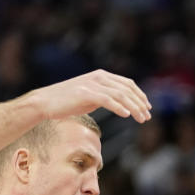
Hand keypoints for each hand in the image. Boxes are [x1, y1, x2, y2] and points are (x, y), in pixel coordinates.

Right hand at [28, 70, 151, 122]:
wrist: (46, 102)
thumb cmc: (67, 102)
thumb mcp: (90, 96)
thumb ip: (104, 96)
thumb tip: (119, 104)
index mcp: (101, 76)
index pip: (128, 83)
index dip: (140, 95)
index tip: (148, 107)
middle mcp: (99, 77)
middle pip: (127, 89)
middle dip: (140, 103)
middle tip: (148, 116)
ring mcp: (92, 84)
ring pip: (120, 95)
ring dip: (134, 108)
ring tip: (142, 119)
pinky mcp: (86, 94)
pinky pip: (107, 100)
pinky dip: (119, 108)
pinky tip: (127, 116)